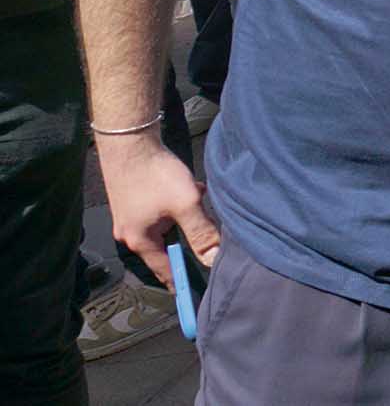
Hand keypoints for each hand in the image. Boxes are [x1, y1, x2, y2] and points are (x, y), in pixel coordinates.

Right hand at [97, 134, 220, 287]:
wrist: (129, 141)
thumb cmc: (155, 174)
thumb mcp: (186, 204)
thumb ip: (201, 232)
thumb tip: (214, 259)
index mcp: (140, 241)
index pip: (165, 270)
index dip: (183, 280)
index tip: (197, 293)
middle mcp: (130, 233)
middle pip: (169, 246)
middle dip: (191, 236)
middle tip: (209, 228)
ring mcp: (131, 216)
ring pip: (169, 224)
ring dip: (187, 214)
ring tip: (198, 196)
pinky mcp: (135, 200)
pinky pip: (163, 210)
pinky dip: (179, 202)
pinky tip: (192, 186)